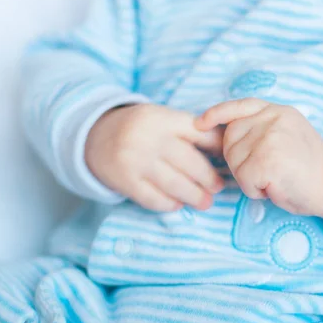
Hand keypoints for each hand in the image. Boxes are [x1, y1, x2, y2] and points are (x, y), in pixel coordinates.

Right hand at [85, 104, 224, 211]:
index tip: (228, 160)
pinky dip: (170, 204)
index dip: (219, 148)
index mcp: (162, 119)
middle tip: (217, 187)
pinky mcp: (125, 181)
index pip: (199, 133)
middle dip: (208, 178)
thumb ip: (190, 130)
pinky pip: (154, 198)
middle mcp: (149, 138)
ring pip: (174, 184)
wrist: (94, 137)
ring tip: (205, 202)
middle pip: (189, 162)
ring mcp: (135, 161)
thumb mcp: (162, 118)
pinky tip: (178, 204)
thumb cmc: (140, 129)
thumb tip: (226, 148)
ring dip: (194, 196)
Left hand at [196, 98, 322, 228]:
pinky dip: (255, 190)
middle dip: (239, 160)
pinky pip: (244, 180)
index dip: (217, 114)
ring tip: (274, 177)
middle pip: (230, 139)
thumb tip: (225, 131)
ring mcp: (269, 138)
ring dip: (248, 177)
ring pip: (234, 161)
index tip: (200, 123)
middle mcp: (273, 119)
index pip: (240, 106)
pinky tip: (275, 187)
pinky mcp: (266, 160)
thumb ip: (261, 127)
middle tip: (267, 170)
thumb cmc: (307, 167)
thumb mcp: (287, 134)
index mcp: (278, 111)